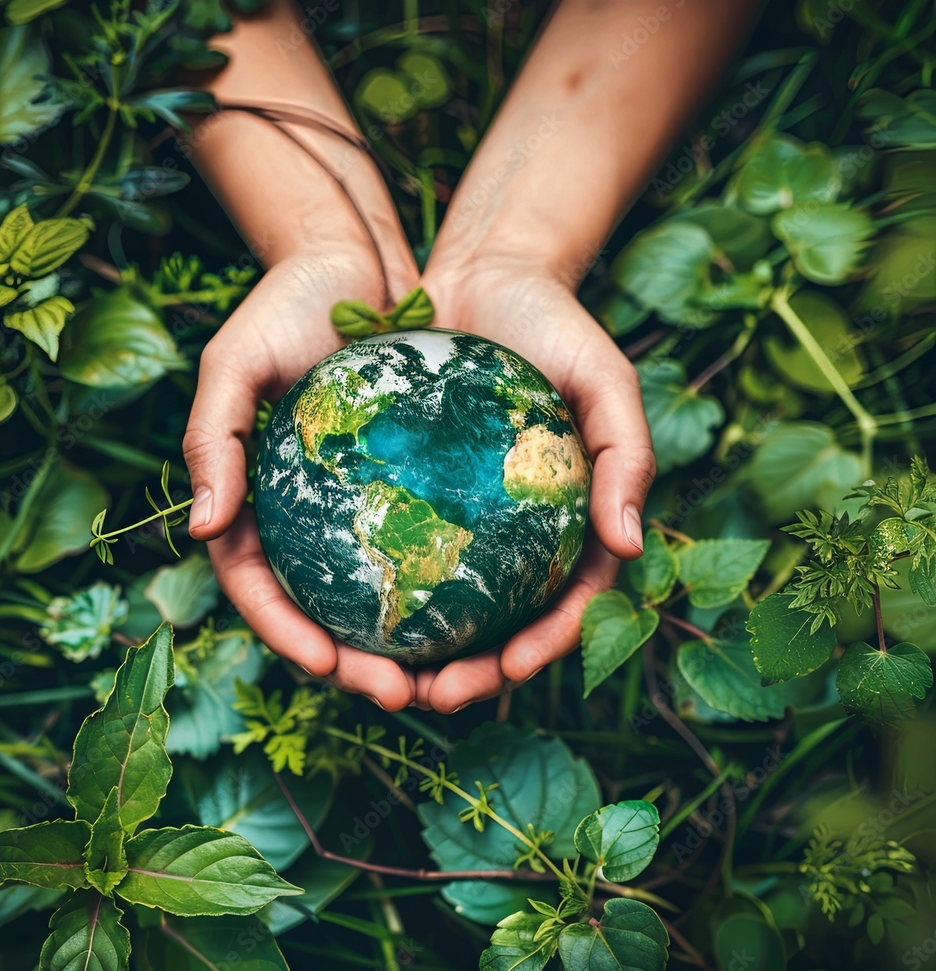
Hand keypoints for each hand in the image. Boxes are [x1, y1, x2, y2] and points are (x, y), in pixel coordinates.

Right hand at [183, 244, 425, 712]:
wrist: (356, 263)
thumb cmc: (284, 305)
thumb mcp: (233, 362)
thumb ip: (211, 441)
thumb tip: (203, 530)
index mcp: (253, 502)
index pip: (259, 590)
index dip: (288, 637)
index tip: (331, 666)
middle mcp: (302, 516)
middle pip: (324, 612)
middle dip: (358, 665)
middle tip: (408, 692)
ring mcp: (353, 506)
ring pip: (378, 596)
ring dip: (409, 644)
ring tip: (457, 671)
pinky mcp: (403, 487)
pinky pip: (425, 546)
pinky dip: (444, 584)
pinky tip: (485, 608)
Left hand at [411, 258, 655, 712]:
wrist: (489, 276)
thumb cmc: (559, 326)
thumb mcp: (607, 380)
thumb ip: (629, 456)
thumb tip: (628, 544)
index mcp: (573, 522)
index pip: (565, 605)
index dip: (538, 651)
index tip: (499, 672)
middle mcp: (521, 531)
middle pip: (499, 624)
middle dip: (467, 674)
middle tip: (424, 694)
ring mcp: (469, 516)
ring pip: (444, 601)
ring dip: (413, 648)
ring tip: (373, 671)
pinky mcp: (420, 490)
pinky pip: (397, 543)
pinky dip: (378, 581)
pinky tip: (341, 603)